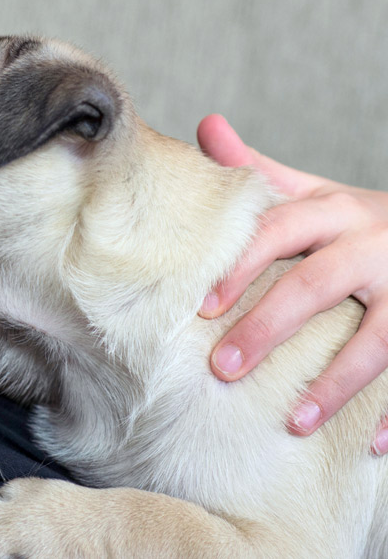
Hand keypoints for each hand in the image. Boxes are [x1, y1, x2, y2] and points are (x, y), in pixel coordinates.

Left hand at [196, 114, 387, 450]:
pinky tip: (378, 445)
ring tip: (295, 421)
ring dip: (336, 383)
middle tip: (222, 368)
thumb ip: (260, 169)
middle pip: (315, 285)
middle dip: (268, 328)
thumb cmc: (361, 218)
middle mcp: (374, 243)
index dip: (238, 267)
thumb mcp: (316, 191)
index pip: (276, 231)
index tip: (201, 307)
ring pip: (377, 337)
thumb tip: (204, 125)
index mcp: (334, 210)